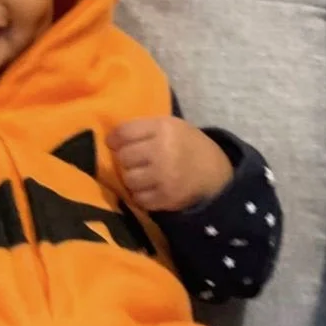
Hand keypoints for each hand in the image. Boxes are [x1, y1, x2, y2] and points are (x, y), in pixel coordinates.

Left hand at [107, 117, 233, 213]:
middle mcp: (163, 151)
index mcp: (163, 128)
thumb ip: (142, 129)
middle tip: (136, 161)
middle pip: (124, 157)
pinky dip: (141, 195)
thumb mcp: (169, 126)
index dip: (115, 139)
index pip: (124, 132)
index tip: (114, 144)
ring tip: (143, 176)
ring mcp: (165, 176)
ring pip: (128, 179)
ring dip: (132, 179)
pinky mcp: (167, 198)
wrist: (214, 171)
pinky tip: (150, 188)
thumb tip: (110, 140)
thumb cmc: (185, 145)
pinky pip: (139, 199)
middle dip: (126, 160)